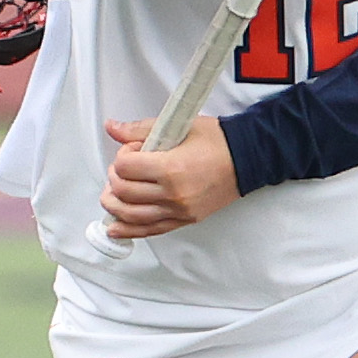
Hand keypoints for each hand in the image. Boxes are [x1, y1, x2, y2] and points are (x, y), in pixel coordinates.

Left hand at [100, 114, 238, 238]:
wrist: (248, 159)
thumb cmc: (217, 142)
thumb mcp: (178, 126)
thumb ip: (141, 129)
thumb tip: (112, 127)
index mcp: (170, 168)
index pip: (125, 168)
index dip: (122, 156)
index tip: (131, 150)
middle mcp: (173, 194)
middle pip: (124, 192)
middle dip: (114, 179)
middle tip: (121, 169)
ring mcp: (179, 211)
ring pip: (132, 215)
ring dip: (114, 205)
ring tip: (110, 195)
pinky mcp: (184, 220)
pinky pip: (150, 230)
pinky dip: (129, 230)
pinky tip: (114, 228)